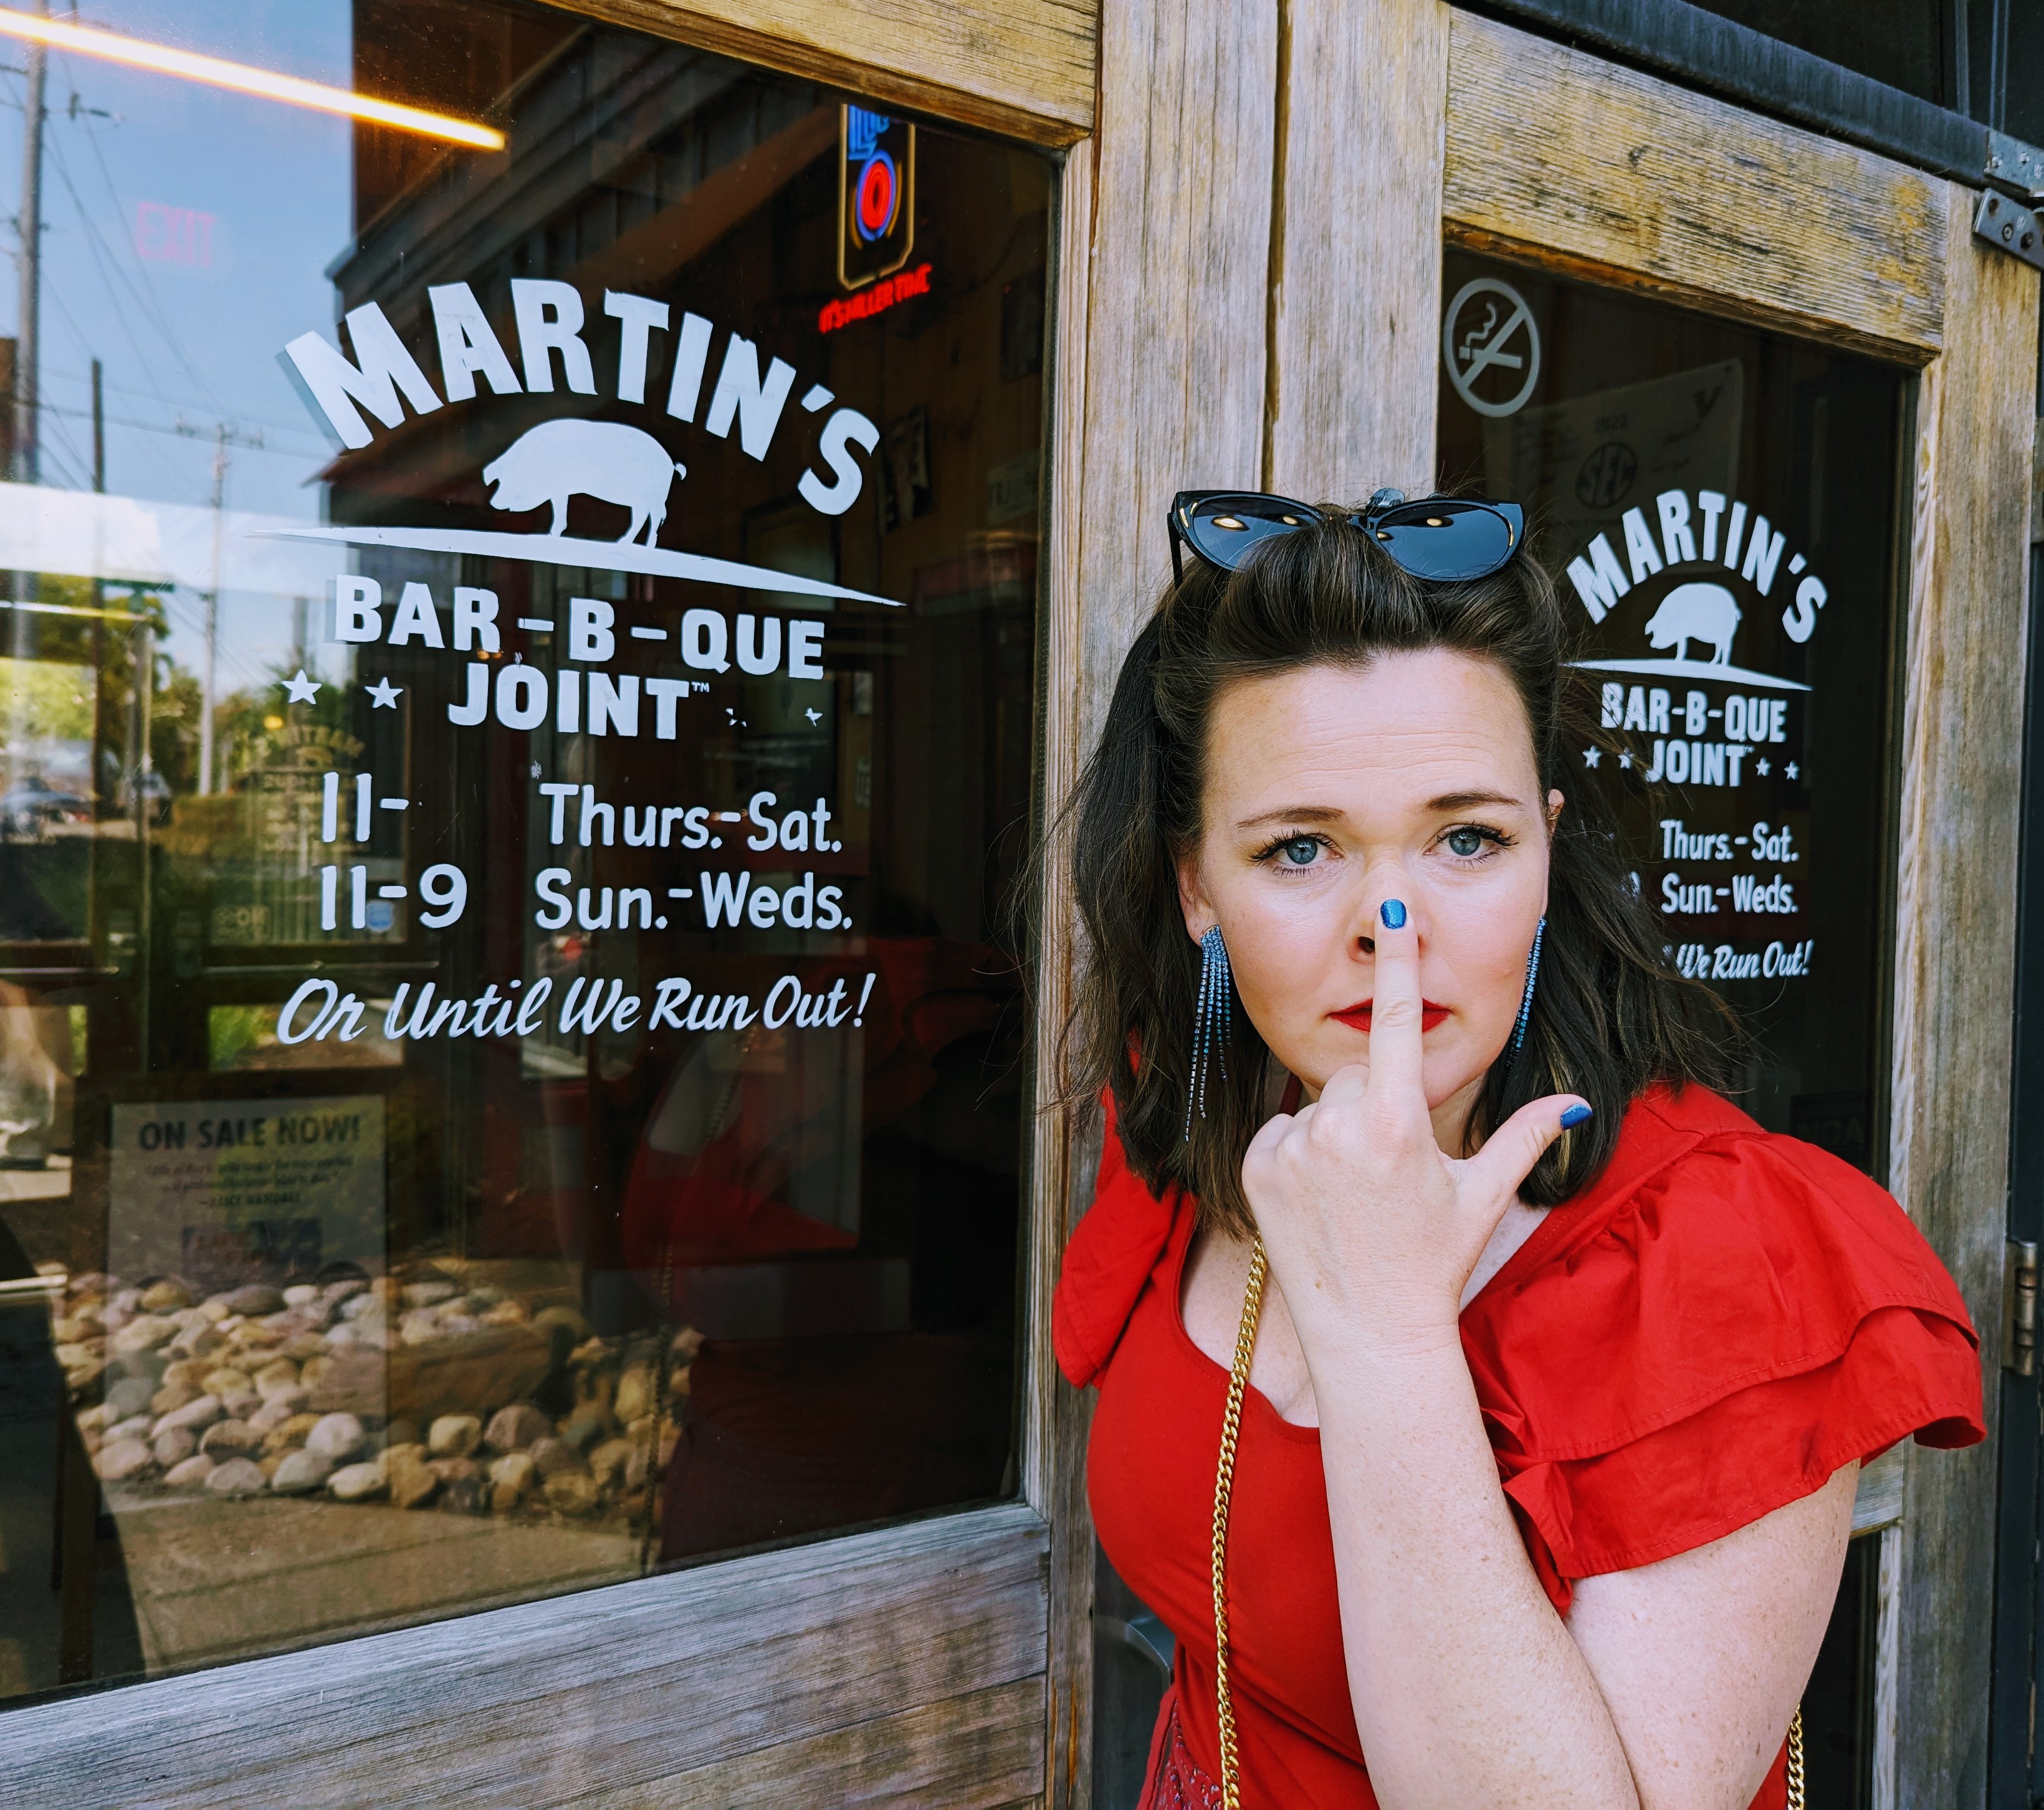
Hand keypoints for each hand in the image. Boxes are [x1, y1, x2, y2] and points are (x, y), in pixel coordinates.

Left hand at [1240, 898, 1586, 1355]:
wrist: (1369, 1333)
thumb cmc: (1432, 1264)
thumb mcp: (1482, 1196)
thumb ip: (1524, 1138)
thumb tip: (1572, 1102)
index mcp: (1398, 1125)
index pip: (1398, 1023)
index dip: (1400, 960)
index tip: (1394, 908)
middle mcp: (1338, 1130)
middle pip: (1357, 1077)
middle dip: (1373, 1107)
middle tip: (1388, 1170)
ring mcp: (1291, 1150)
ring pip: (1317, 1106)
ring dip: (1336, 1132)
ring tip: (1354, 1192)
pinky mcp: (1255, 1169)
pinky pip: (1281, 1132)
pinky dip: (1298, 1155)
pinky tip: (1319, 1199)